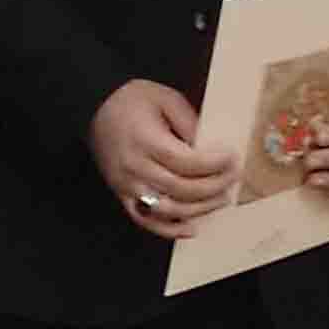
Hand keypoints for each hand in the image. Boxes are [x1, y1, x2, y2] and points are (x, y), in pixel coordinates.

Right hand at [90, 80, 232, 237]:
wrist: (95, 107)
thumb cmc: (132, 100)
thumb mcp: (166, 99)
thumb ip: (189, 123)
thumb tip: (211, 147)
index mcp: (146, 141)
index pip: (185, 162)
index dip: (213, 164)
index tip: (232, 158)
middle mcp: (134, 167)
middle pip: (180, 188)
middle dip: (213, 186)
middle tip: (233, 177)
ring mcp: (126, 185)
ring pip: (167, 209)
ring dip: (199, 209)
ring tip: (221, 199)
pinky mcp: (121, 195)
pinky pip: (145, 220)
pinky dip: (169, 229)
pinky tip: (191, 228)